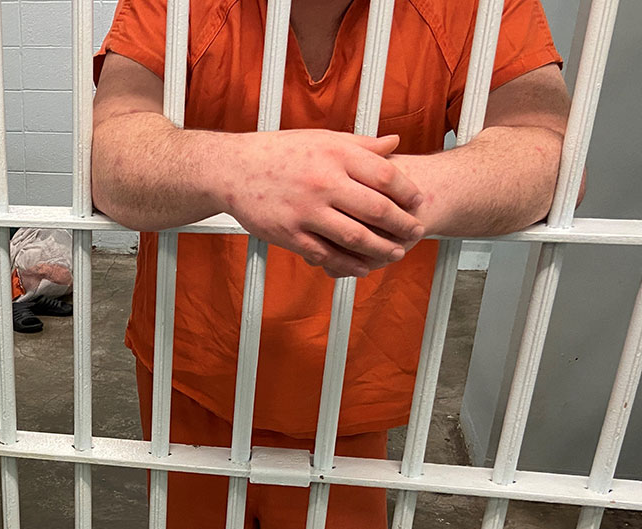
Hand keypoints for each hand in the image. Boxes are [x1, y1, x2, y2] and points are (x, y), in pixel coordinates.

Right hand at [216, 130, 425, 277]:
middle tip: (416, 231)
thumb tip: (395, 144)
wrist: (233, 169)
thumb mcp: (321, 139)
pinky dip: (348, 264)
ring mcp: (305, 210)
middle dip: (403, 225)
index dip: (408, 192)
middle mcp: (323, 182)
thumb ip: (360, 145)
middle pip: (377, 209)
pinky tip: (362, 267)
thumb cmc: (279, 152)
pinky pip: (326, 254)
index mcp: (335, 155)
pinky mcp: (288, 233)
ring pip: (355, 236)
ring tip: (396, 253)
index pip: (386, 176)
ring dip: (382, 249)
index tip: (417, 202)